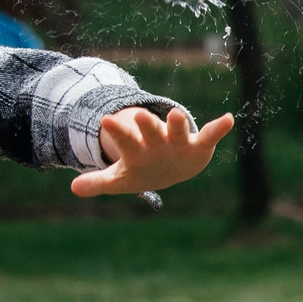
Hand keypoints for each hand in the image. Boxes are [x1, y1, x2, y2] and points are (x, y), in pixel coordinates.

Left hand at [71, 105, 235, 197]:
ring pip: (177, 130)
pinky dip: (219, 128)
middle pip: (150, 132)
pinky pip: (209, 135)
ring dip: (177, 124)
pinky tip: (229, 119)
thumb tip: (74, 188)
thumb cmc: (140, 170)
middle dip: (147, 126)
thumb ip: (98, 182)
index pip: (124, 140)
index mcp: (136, 149)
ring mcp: (177, 141)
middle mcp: (156, 141)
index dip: (116, 132)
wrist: (167, 166)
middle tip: (140, 115)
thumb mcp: (120, 179)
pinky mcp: (197, 145)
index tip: (104, 120)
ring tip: (176, 113)